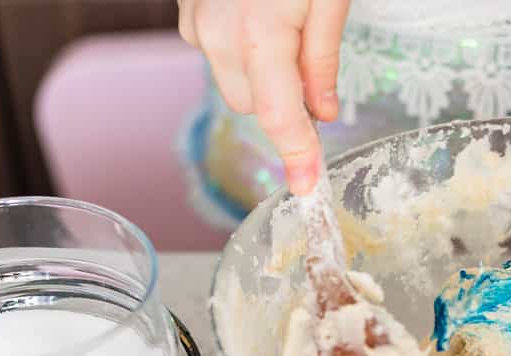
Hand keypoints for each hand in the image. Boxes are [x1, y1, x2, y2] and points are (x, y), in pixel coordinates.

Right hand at [178, 0, 349, 194]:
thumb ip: (323, 56)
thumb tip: (323, 111)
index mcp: (260, 34)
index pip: (279, 117)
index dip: (296, 154)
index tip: (307, 183)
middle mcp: (218, 33)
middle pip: (252, 105)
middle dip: (281, 97)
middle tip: (307, 59)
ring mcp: (196, 21)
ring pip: (232, 81)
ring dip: (259, 71)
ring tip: (280, 21)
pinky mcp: (186, 10)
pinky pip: (216, 50)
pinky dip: (238, 46)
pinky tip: (255, 9)